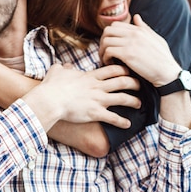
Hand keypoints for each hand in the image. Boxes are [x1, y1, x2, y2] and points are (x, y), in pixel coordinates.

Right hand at [23, 64, 140, 129]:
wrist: (50, 100)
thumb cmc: (52, 86)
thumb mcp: (57, 71)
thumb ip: (63, 68)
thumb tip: (65, 66)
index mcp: (90, 77)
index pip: (112, 70)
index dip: (123, 70)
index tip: (129, 71)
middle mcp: (98, 87)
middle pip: (122, 82)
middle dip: (134, 83)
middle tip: (140, 85)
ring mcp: (98, 100)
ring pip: (123, 98)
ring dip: (133, 101)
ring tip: (139, 104)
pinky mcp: (95, 113)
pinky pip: (113, 118)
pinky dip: (122, 122)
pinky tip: (128, 124)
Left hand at [99, 14, 179, 86]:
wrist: (168, 73)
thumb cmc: (163, 58)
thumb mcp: (156, 39)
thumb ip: (144, 28)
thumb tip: (136, 16)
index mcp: (139, 30)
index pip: (115, 25)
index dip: (109, 35)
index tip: (111, 45)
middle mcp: (134, 34)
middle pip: (107, 31)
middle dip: (102, 41)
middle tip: (105, 52)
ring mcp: (130, 43)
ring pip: (105, 41)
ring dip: (102, 51)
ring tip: (106, 59)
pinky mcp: (128, 54)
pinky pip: (108, 51)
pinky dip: (105, 58)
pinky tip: (110, 64)